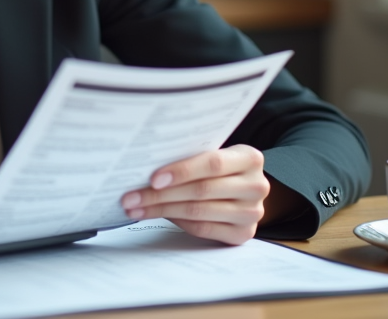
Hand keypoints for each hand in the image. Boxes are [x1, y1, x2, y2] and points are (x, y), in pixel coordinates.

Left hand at [119, 145, 268, 244]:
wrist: (245, 189)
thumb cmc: (220, 167)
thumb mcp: (214, 154)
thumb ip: (191, 155)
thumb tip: (144, 164)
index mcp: (250, 158)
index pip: (212, 164)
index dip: (181, 171)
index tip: (152, 178)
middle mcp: (257, 185)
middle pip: (202, 190)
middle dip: (160, 194)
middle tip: (130, 197)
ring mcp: (252, 212)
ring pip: (198, 212)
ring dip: (161, 210)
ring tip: (136, 208)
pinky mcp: (244, 234)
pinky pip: (203, 229)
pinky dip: (177, 222)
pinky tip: (157, 215)